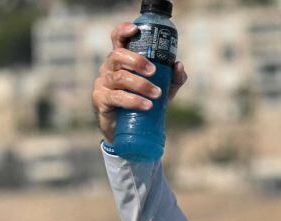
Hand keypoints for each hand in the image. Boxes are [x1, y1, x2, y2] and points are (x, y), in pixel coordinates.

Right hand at [91, 23, 188, 143]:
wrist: (129, 130)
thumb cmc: (143, 103)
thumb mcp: (162, 90)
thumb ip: (172, 78)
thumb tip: (178, 65)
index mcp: (122, 61)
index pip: (117, 40)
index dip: (123, 31)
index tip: (135, 29)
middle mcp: (109, 68)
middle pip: (117, 55)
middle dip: (137, 61)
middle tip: (153, 71)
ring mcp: (103, 84)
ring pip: (119, 77)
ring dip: (140, 84)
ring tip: (157, 94)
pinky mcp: (101, 100)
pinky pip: (116, 97)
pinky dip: (133, 100)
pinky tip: (146, 105)